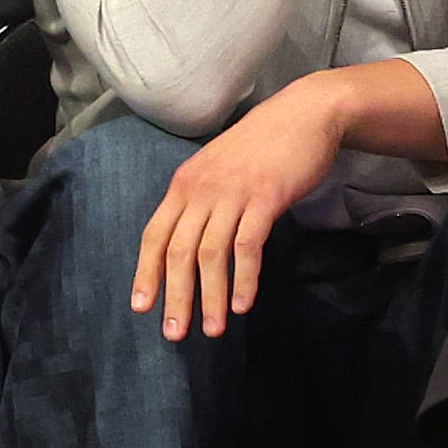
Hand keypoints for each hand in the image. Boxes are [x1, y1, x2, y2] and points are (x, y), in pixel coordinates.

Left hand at [130, 81, 343, 339]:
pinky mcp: (265, 196)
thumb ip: (201, 201)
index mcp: (184, 184)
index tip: (142, 308)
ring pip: (211, 253)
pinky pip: (248, 245)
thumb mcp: (218, 170)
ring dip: (209, 297)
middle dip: (175, 296)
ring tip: (212, 330)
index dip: (146, 273)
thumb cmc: (262, 147)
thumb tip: (187, 244)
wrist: (305, 114)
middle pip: (178, 251)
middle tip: (175, 334)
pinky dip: (243, 278)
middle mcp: (201, 189)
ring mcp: (233, 192)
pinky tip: (242, 305)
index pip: (154, 234)